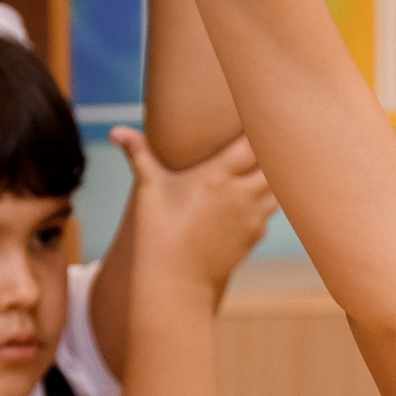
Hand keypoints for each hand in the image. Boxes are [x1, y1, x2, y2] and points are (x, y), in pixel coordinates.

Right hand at [113, 129, 275, 294]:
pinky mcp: (255, 235)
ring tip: (266, 159)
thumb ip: (139, 154)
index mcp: (217, 176)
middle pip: (275, 161)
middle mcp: (242, 194)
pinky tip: (256, 192)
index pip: (252, 143)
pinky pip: (271, 209)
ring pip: (278, 185)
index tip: (258, 114)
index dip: (259, 127)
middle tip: (267, 135)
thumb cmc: (157, 231)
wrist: (174, 281)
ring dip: (273, 173)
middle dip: (272, 148)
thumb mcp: (148, 189)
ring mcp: (252, 216)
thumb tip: (117, 129)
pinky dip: (267, 198)